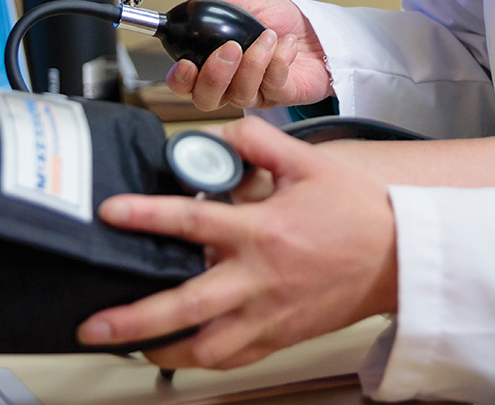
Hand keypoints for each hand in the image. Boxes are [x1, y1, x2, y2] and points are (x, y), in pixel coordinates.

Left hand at [78, 118, 396, 368]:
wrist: (400, 257)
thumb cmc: (359, 214)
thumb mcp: (309, 163)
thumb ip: (260, 145)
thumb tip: (224, 135)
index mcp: (263, 232)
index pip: (192, 224)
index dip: (146, 217)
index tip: (111, 214)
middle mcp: (259, 279)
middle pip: (185, 306)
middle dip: (134, 319)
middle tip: (94, 325)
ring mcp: (269, 315)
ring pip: (206, 347)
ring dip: (162, 350)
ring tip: (128, 345)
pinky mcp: (280, 336)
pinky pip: (234, 358)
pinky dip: (202, 358)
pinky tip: (182, 352)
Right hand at [165, 0, 330, 110]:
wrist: (321, 31)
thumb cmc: (286, 23)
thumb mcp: (252, 5)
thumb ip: (219, 0)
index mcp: (218, 65)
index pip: (188, 85)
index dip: (181, 80)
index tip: (186, 64)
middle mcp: (233, 84)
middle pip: (207, 100)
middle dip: (215, 76)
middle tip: (231, 48)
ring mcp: (258, 93)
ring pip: (240, 95)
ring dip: (253, 62)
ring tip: (268, 36)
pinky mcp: (283, 96)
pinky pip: (272, 86)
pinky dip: (278, 62)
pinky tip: (287, 44)